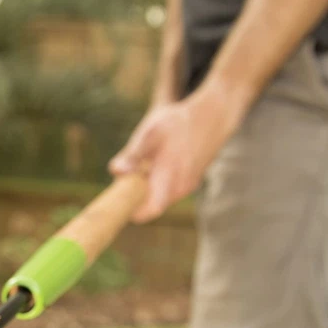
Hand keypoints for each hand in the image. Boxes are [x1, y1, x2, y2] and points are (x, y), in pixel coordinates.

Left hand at [109, 85, 243, 222]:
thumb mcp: (151, 132)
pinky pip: (169, 189)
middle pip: (152, 204)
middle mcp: (181, 188)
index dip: (133, 212)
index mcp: (170, 178)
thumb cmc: (177, 123)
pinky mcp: (190, 182)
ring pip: (160, 196)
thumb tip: (115, 171)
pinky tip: (157, 163)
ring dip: (147, 187)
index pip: (150, 210)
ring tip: (145, 165)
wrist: (211, 116)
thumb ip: (133, 154)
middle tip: (127, 176)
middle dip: (136, 195)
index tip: (119, 201)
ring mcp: (187, 186)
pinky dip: (158, 181)